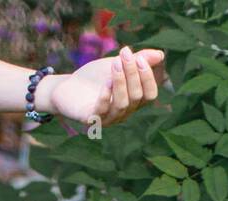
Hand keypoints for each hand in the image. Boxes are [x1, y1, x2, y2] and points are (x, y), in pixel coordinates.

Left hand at [40, 45, 165, 127]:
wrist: (67, 88)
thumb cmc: (94, 78)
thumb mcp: (117, 64)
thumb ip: (137, 60)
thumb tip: (160, 54)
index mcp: (133, 101)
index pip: (150, 95)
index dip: (147, 77)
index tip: (139, 57)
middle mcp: (124, 113)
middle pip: (136, 96)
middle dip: (132, 73)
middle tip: (124, 53)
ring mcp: (108, 118)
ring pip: (122, 104)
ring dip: (120, 82)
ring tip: (115, 63)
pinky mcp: (91, 120)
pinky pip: (102, 112)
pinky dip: (105, 97)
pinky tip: (105, 82)